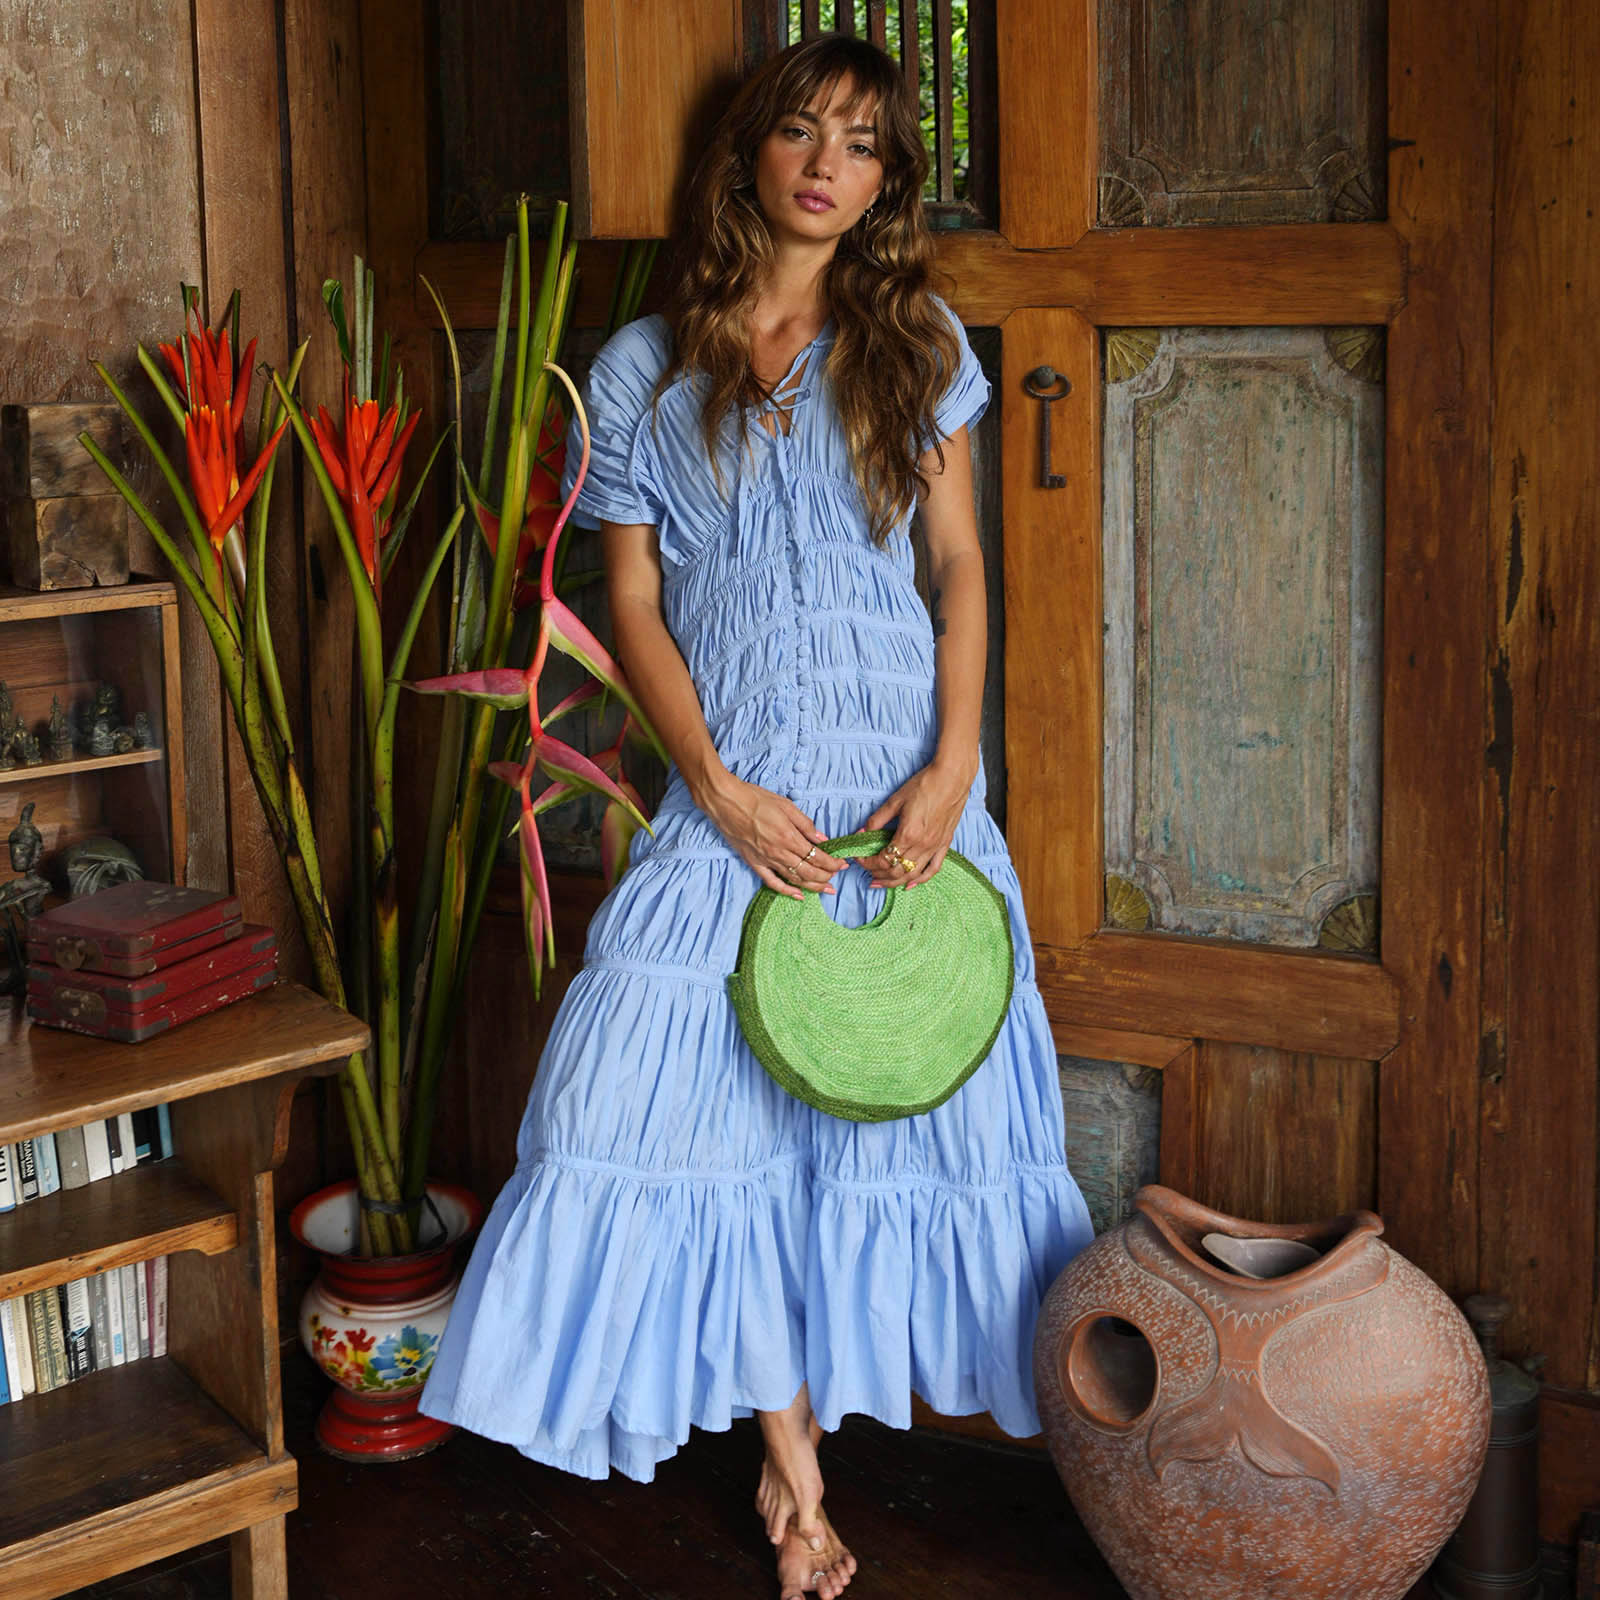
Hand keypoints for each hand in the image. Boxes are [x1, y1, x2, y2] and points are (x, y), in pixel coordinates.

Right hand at [700, 774, 847, 900]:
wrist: (726, 802)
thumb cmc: (755, 799)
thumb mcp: (786, 805)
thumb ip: (805, 824)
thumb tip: (822, 838)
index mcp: (789, 837)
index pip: (817, 857)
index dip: (833, 863)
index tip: (842, 864)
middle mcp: (779, 852)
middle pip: (809, 872)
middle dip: (826, 876)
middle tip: (837, 877)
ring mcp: (766, 860)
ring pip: (794, 879)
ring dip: (812, 886)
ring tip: (825, 889)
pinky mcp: (754, 863)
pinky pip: (772, 882)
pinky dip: (787, 891)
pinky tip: (798, 895)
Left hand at [860, 756, 972, 888]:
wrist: (952, 777)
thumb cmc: (924, 785)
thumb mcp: (894, 801)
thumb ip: (876, 820)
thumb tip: (861, 833)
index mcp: (908, 834)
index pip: (883, 860)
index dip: (867, 862)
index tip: (858, 858)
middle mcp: (923, 845)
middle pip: (896, 871)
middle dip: (877, 875)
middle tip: (866, 872)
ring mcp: (935, 847)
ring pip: (912, 874)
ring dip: (894, 881)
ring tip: (880, 883)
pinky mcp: (945, 844)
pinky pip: (933, 869)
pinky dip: (920, 880)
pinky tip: (910, 884)